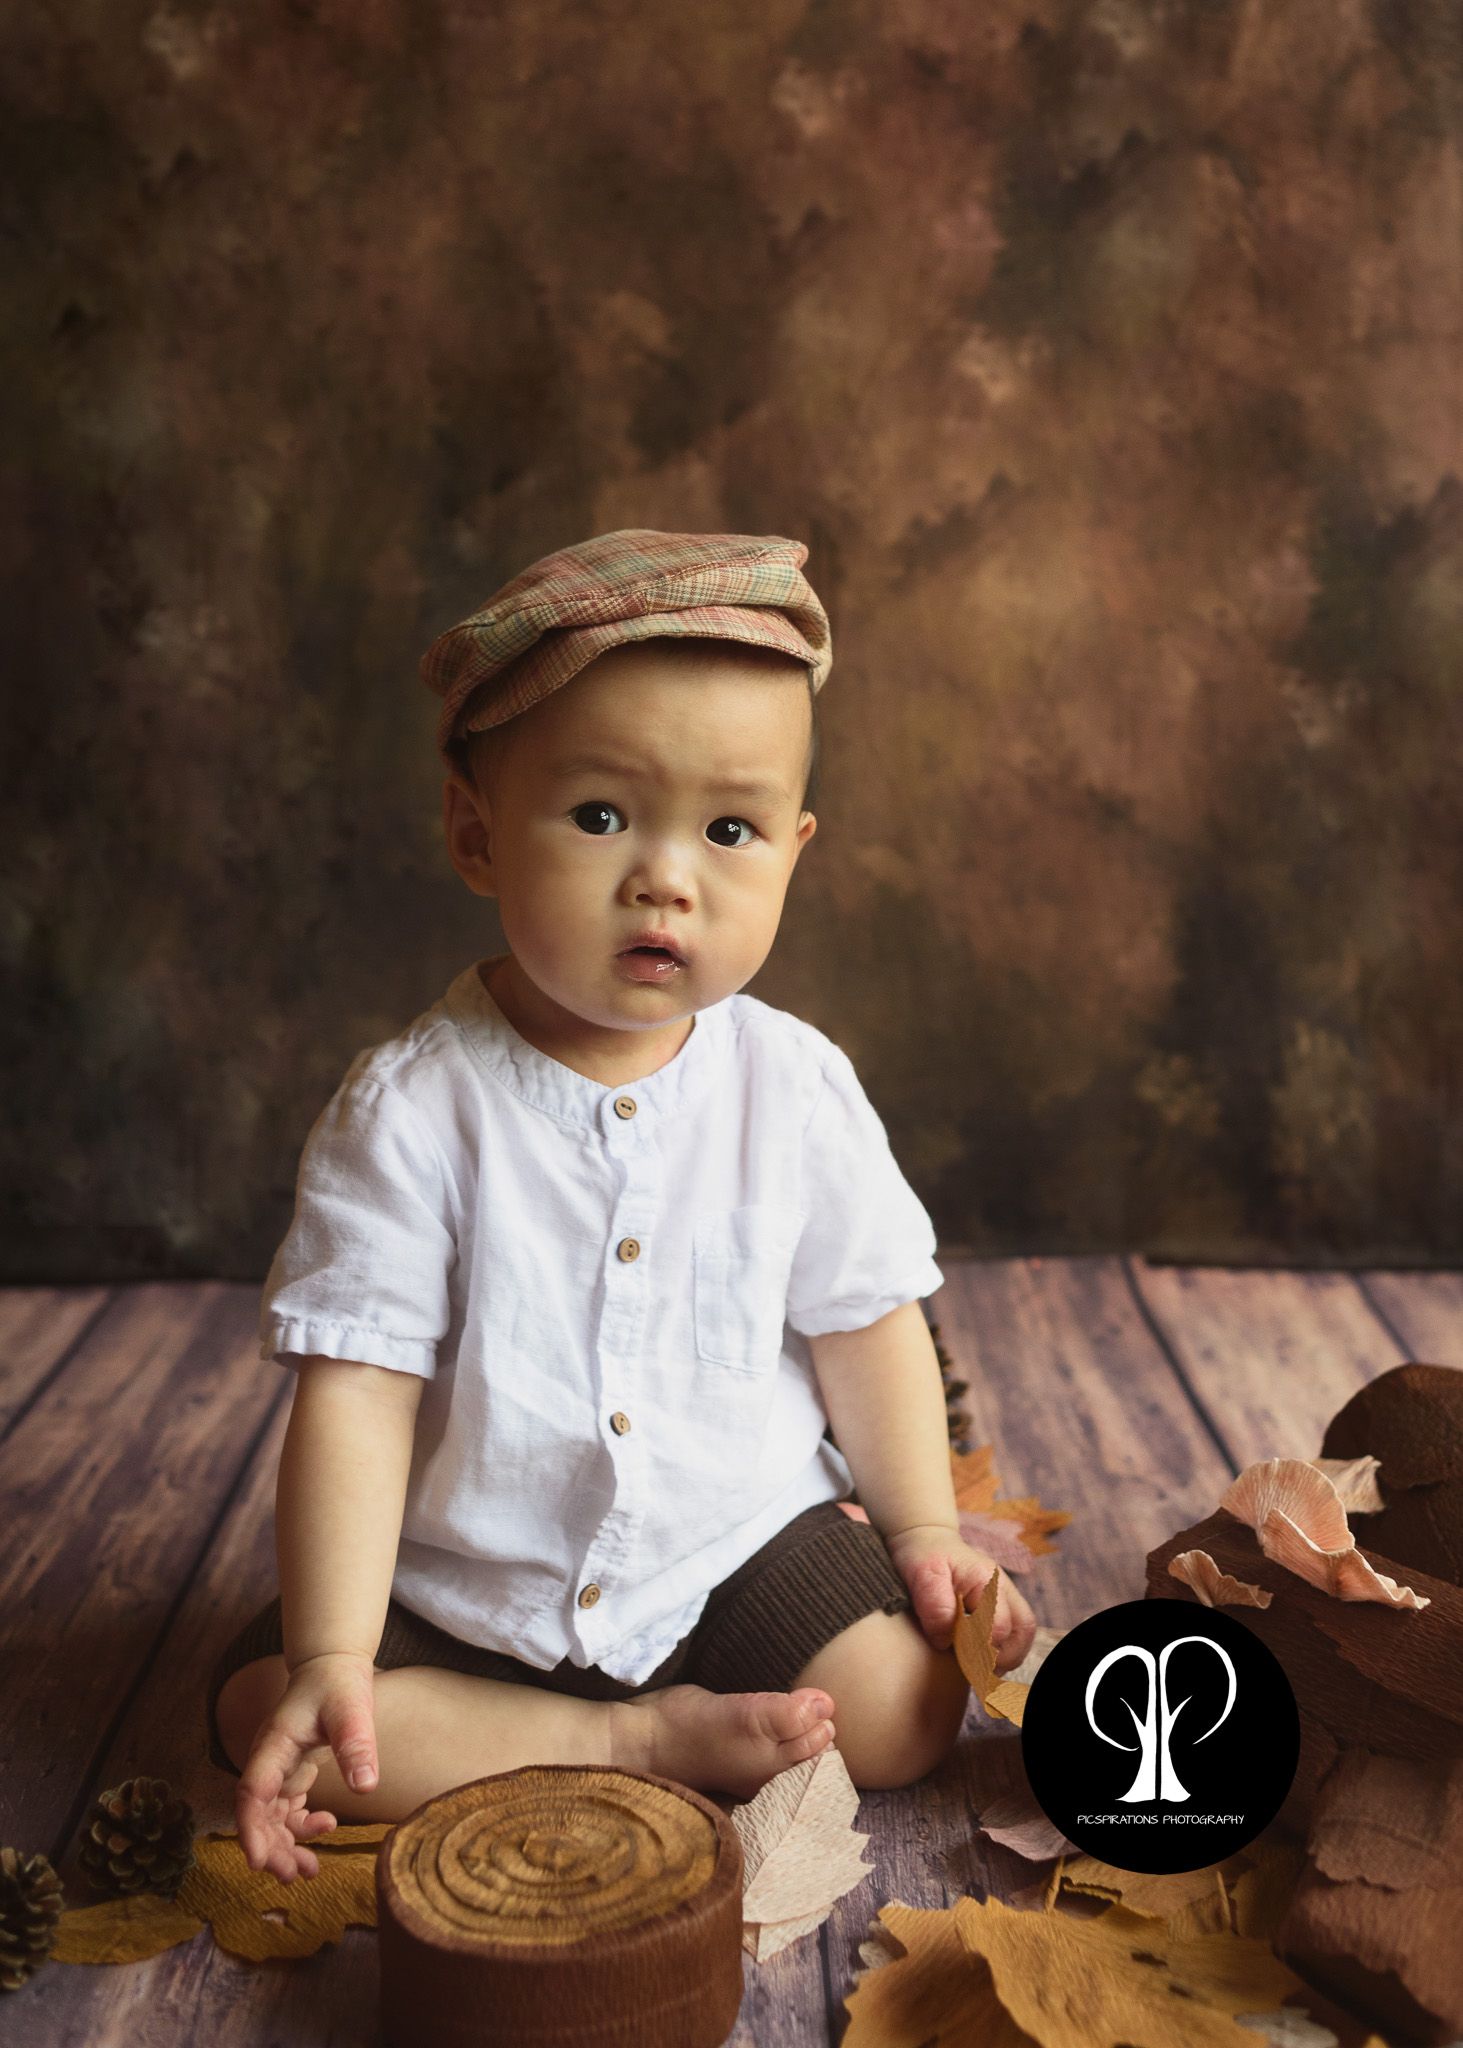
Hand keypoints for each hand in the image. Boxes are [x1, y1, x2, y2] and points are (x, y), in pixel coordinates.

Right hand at [236, 1651, 378, 1883]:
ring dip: (284, 1845)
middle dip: (271, 1848)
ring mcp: (277, 1768)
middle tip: (293, 1877)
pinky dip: (300, 1828)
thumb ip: (355, 1745)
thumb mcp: (351, 1710)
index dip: (251, 1829)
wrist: (332, 1665)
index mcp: (274, 1744)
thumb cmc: (337, 1683)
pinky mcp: (291, 1773)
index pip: (252, 1792)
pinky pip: (286, 1810)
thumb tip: (366, 1788)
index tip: (256, 1861)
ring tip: (309, 1871)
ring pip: (271, 1818)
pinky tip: (326, 1828)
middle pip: (258, 1814)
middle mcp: (268, 1760)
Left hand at [886, 1524, 1037, 1671]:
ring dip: (1009, 1655)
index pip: (998, 1625)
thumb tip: (948, 1641)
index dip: (980, 1648)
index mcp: (986, 1578)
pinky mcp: (1001, 1602)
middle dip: (1002, 1656)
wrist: (925, 1540)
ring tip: (985, 1671)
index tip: (959, 1659)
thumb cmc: (922, 1557)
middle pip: (1021, 1630)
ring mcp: (1005, 1593)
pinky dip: (1007, 1649)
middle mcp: (1003, 1585)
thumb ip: (936, 1608)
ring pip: (1024, 1631)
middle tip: (977, 1673)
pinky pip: (1017, 1630)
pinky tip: (985, 1659)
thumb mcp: (922, 1577)